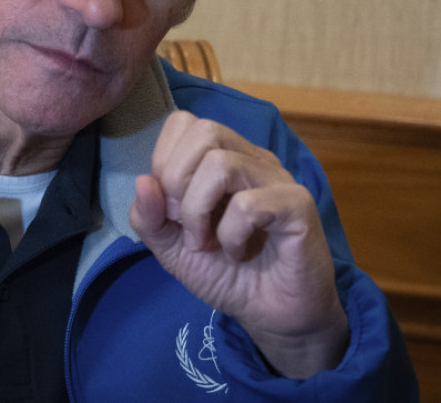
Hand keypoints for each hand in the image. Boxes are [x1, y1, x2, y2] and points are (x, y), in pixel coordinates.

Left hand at [129, 111, 348, 377]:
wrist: (271, 316)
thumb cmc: (226, 274)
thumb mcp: (172, 248)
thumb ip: (149, 217)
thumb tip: (142, 181)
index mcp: (222, 158)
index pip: (183, 124)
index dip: (165, 163)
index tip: (171, 210)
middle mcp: (251, 158)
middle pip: (203, 131)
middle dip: (177, 182)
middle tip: (187, 226)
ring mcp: (276, 178)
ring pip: (221, 163)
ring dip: (199, 211)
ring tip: (208, 243)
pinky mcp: (298, 205)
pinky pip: (250, 204)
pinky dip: (230, 234)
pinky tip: (238, 253)